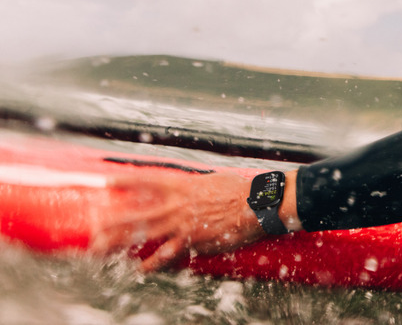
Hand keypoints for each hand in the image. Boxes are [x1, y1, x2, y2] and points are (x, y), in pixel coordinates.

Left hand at [91, 170, 264, 271]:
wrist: (257, 205)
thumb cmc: (240, 190)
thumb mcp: (213, 181)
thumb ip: (195, 186)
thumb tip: (188, 188)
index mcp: (183, 186)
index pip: (148, 182)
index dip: (126, 182)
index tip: (106, 183)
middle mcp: (178, 205)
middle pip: (138, 214)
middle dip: (113, 221)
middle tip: (94, 228)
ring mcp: (184, 225)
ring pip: (146, 235)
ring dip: (122, 243)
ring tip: (103, 250)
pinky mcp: (194, 242)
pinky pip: (168, 254)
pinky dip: (153, 263)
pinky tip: (140, 269)